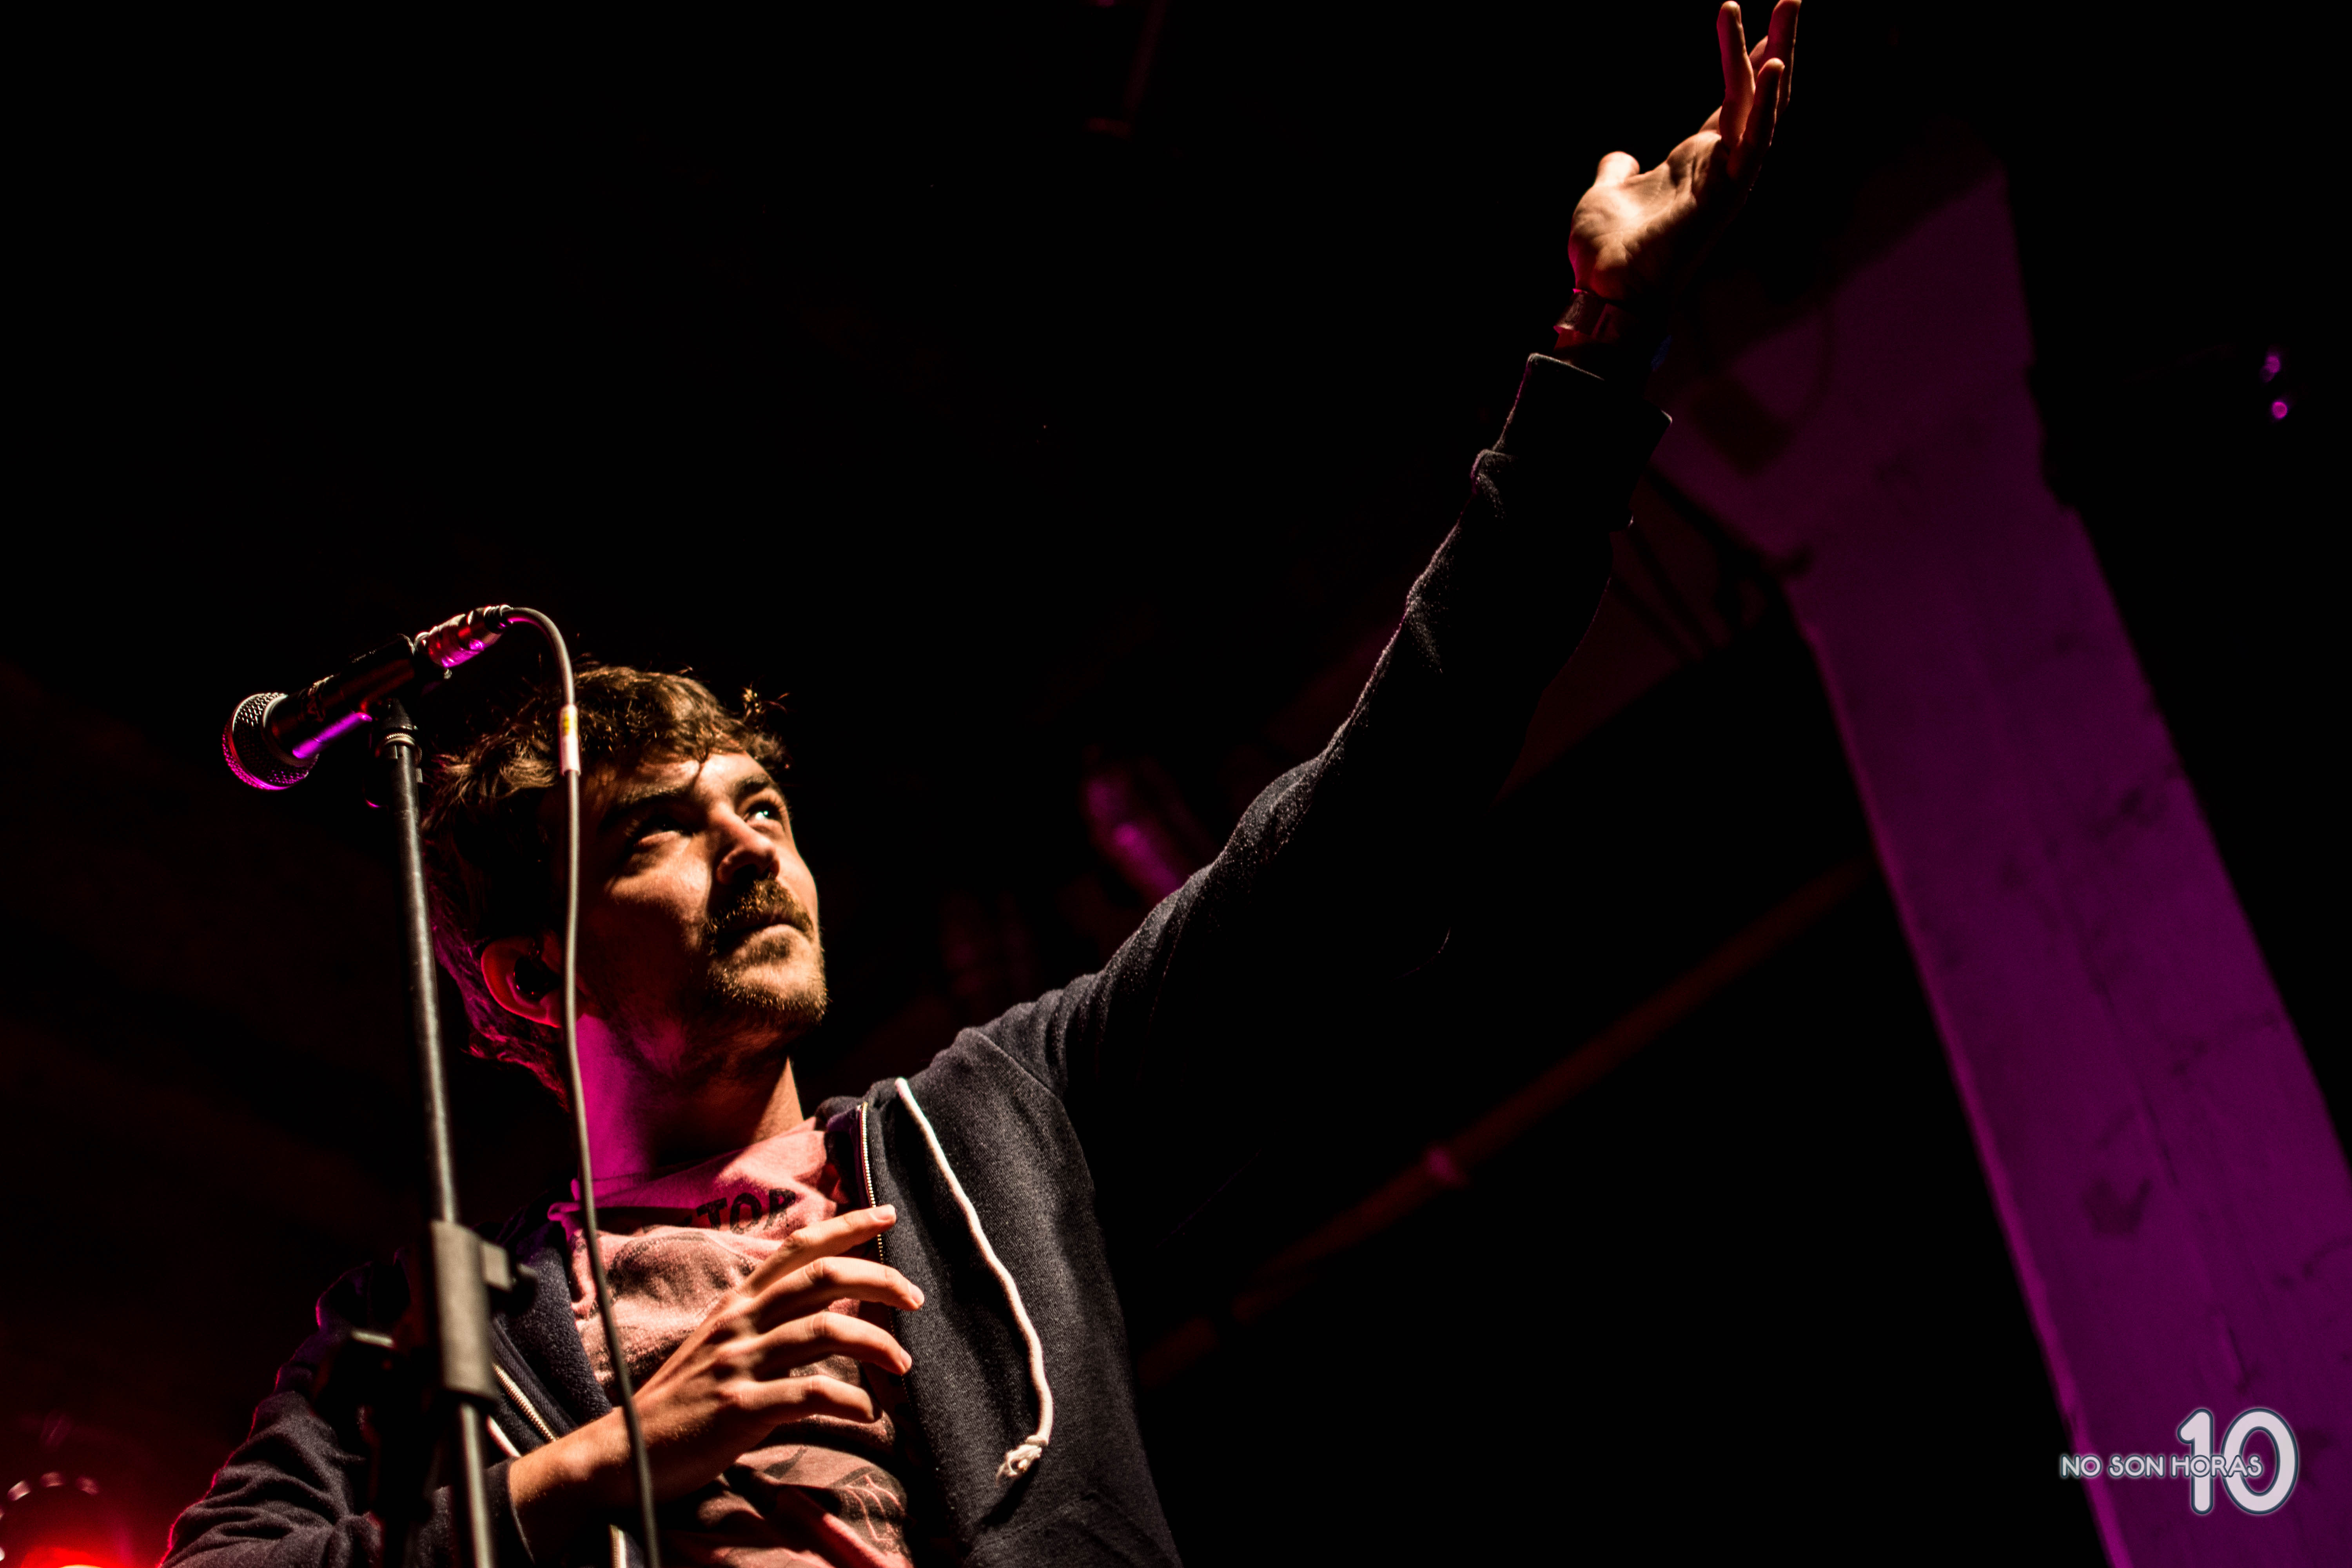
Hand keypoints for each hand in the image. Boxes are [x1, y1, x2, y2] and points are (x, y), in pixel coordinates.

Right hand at [509, 1206, 922, 1551]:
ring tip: (904, 1364)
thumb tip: (829, 1306)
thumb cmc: (684, 1399)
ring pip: (822, 1331)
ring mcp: (737, 1363)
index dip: (845, 1226)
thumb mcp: (723, 1344)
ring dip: (875, 1344)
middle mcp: (739, 1323)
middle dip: (877, 1279)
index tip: (887, 1215)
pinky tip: (871, 1413)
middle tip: (915, 1297)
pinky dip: (849, 1401)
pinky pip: (807, 1395)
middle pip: (820, 1278)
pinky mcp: (737, 1408)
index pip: (798, 1248)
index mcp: (738, 1303)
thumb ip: (768, 1320)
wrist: (623, 1453)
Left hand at [1567, 0, 1798, 314]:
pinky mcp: (1724, 193)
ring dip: (1772, 56)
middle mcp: (1719, 167)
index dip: (1747, 61)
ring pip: (1759, 107)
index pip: (1733, 102)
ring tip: (1785, 7)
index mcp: (1695, 162)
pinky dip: (1763, 105)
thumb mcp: (1606, 192)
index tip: (1759, 23)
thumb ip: (1617, 169)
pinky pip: (1751, 141)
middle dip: (1776, 45)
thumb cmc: (1608, 253)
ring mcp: (1726, 179)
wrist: (1604, 292)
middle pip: (1757, 95)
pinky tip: (1772, 66)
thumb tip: (1620, 155)